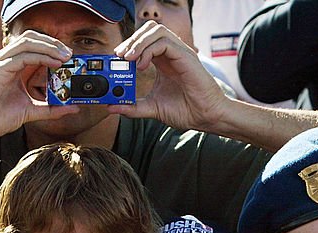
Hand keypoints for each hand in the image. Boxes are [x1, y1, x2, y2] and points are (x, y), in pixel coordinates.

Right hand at [0, 30, 78, 139]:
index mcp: (12, 66)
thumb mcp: (31, 111)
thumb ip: (51, 109)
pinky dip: (42, 57)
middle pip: (32, 38)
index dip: (52, 47)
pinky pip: (24, 56)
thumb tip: (73, 108)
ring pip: (28, 42)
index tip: (69, 58)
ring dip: (50, 47)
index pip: (33, 46)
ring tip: (65, 57)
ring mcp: (1, 62)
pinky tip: (54, 64)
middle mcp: (6, 60)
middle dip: (53, 43)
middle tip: (70, 54)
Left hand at [109, 21, 227, 132]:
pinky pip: (164, 42)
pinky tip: (141, 65)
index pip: (143, 42)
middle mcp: (171, 53)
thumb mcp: (152, 108)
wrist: (206, 117)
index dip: (128, 46)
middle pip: (149, 30)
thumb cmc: (186, 110)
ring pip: (156, 31)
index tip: (116, 59)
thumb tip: (111, 107)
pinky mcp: (185, 56)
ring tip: (128, 58)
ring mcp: (179, 53)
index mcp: (163, 61)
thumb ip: (133, 107)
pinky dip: (149, 50)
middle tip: (119, 56)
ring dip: (138, 42)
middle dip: (131, 40)